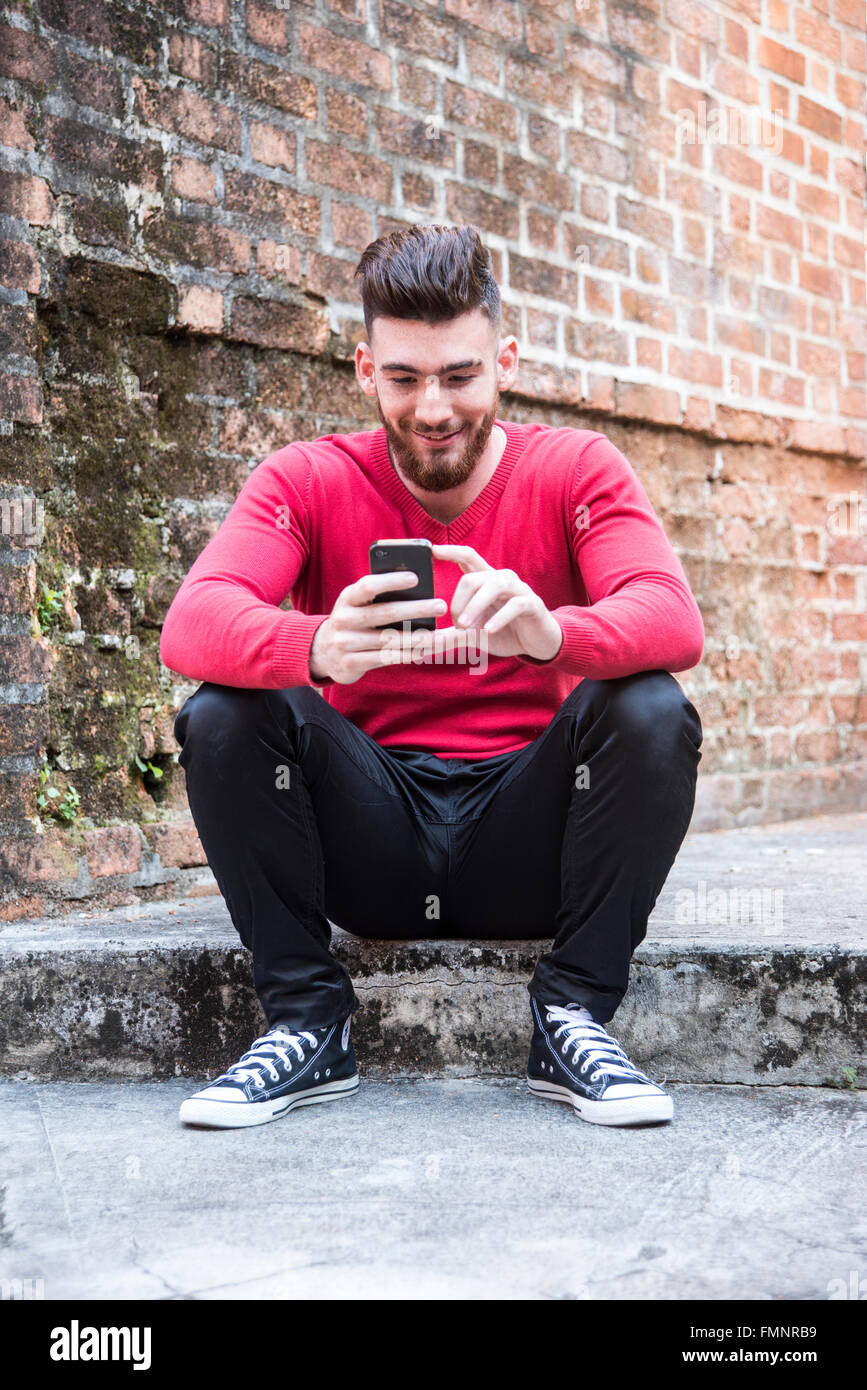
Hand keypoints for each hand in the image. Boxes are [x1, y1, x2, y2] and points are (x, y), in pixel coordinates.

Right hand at [309, 570, 447, 684]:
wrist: (322, 651)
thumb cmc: (352, 620)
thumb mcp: (357, 603)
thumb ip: (378, 595)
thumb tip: (415, 583)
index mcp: (347, 598)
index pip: (368, 586)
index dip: (391, 581)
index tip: (415, 578)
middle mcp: (343, 619)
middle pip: (385, 612)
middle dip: (416, 608)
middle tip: (441, 606)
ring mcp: (346, 643)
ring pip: (388, 639)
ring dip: (417, 636)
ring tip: (439, 634)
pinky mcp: (351, 663)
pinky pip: (384, 658)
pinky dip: (406, 654)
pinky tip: (423, 651)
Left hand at [430, 544, 562, 661]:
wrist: (537, 643)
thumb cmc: (504, 633)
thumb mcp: (474, 634)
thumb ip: (452, 635)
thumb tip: (423, 642)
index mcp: (486, 581)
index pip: (468, 557)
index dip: (451, 551)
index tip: (432, 550)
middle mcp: (502, 579)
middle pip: (473, 577)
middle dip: (458, 601)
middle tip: (455, 624)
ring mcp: (519, 590)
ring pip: (494, 585)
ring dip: (475, 606)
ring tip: (464, 626)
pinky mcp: (533, 604)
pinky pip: (515, 604)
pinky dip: (499, 617)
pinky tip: (488, 631)